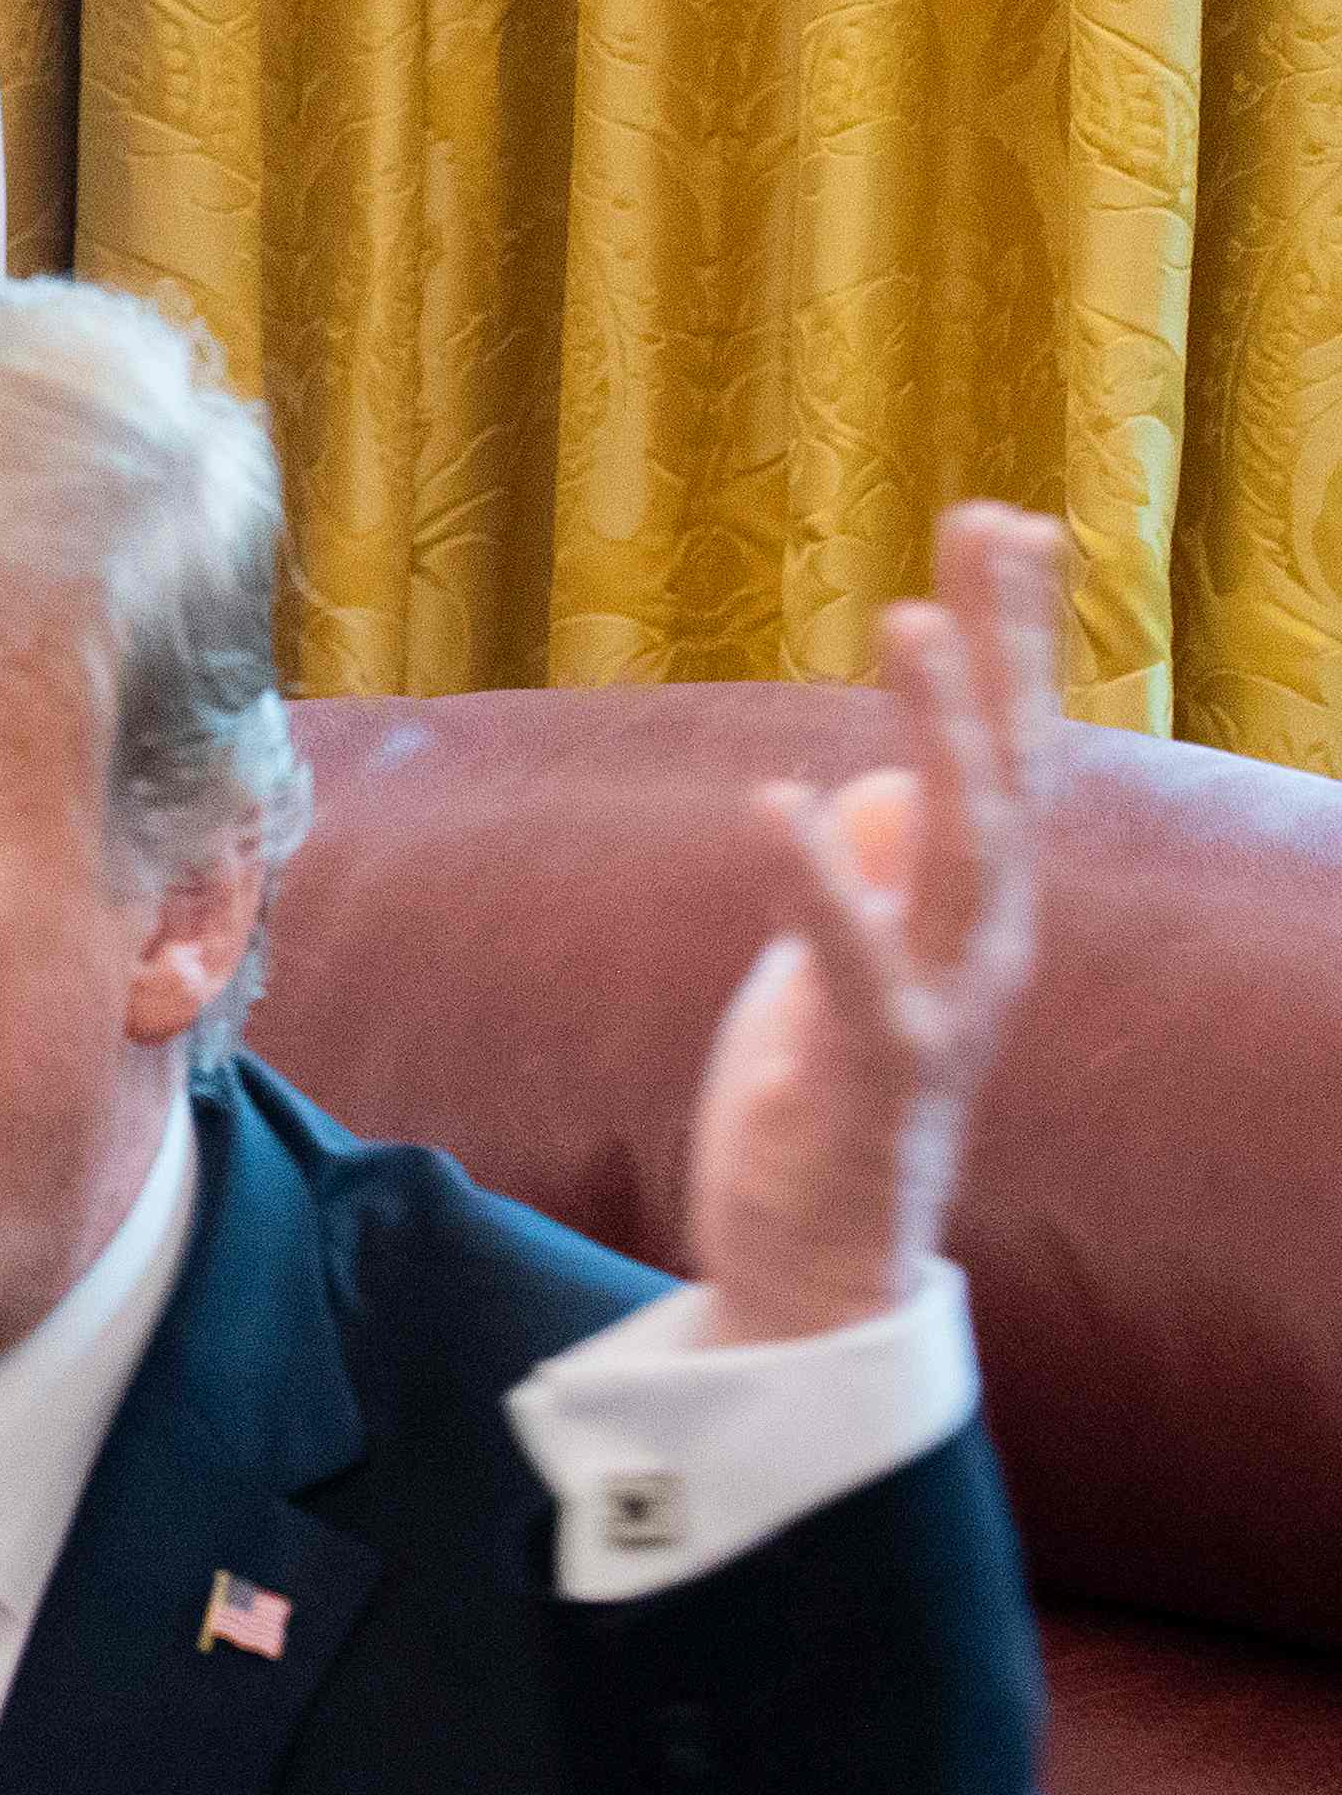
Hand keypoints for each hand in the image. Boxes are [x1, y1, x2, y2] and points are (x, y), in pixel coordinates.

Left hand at [682, 501, 1065, 1345]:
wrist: (819, 1271)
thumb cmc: (829, 1109)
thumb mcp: (841, 968)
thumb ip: (873, 878)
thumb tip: (870, 791)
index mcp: (975, 912)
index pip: (1009, 748)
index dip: (1013, 639)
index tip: (1003, 522)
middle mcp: (982, 946)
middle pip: (1008, 770)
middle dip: (1003, 647)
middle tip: (985, 525)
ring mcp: (939, 1008)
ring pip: (960, 848)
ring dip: (938, 731)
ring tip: (908, 622)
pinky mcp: (872, 1073)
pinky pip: (853, 967)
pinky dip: (819, 883)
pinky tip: (781, 800)